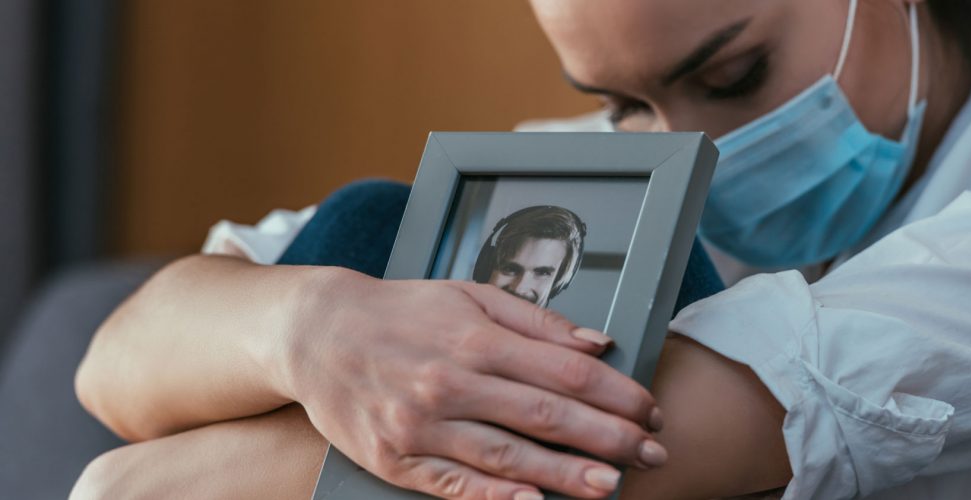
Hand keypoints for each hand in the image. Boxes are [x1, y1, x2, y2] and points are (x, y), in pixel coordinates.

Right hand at [273, 268, 666, 498]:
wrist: (318, 332)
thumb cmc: (401, 312)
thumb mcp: (470, 295)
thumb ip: (538, 321)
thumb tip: (597, 343)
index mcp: (476, 338)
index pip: (565, 371)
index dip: (616, 394)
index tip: (649, 409)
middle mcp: (452, 381)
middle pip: (546, 415)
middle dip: (608, 437)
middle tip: (650, 453)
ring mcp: (423, 424)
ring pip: (507, 454)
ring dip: (565, 474)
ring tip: (611, 485)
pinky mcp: (396, 458)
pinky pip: (453, 483)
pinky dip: (493, 494)